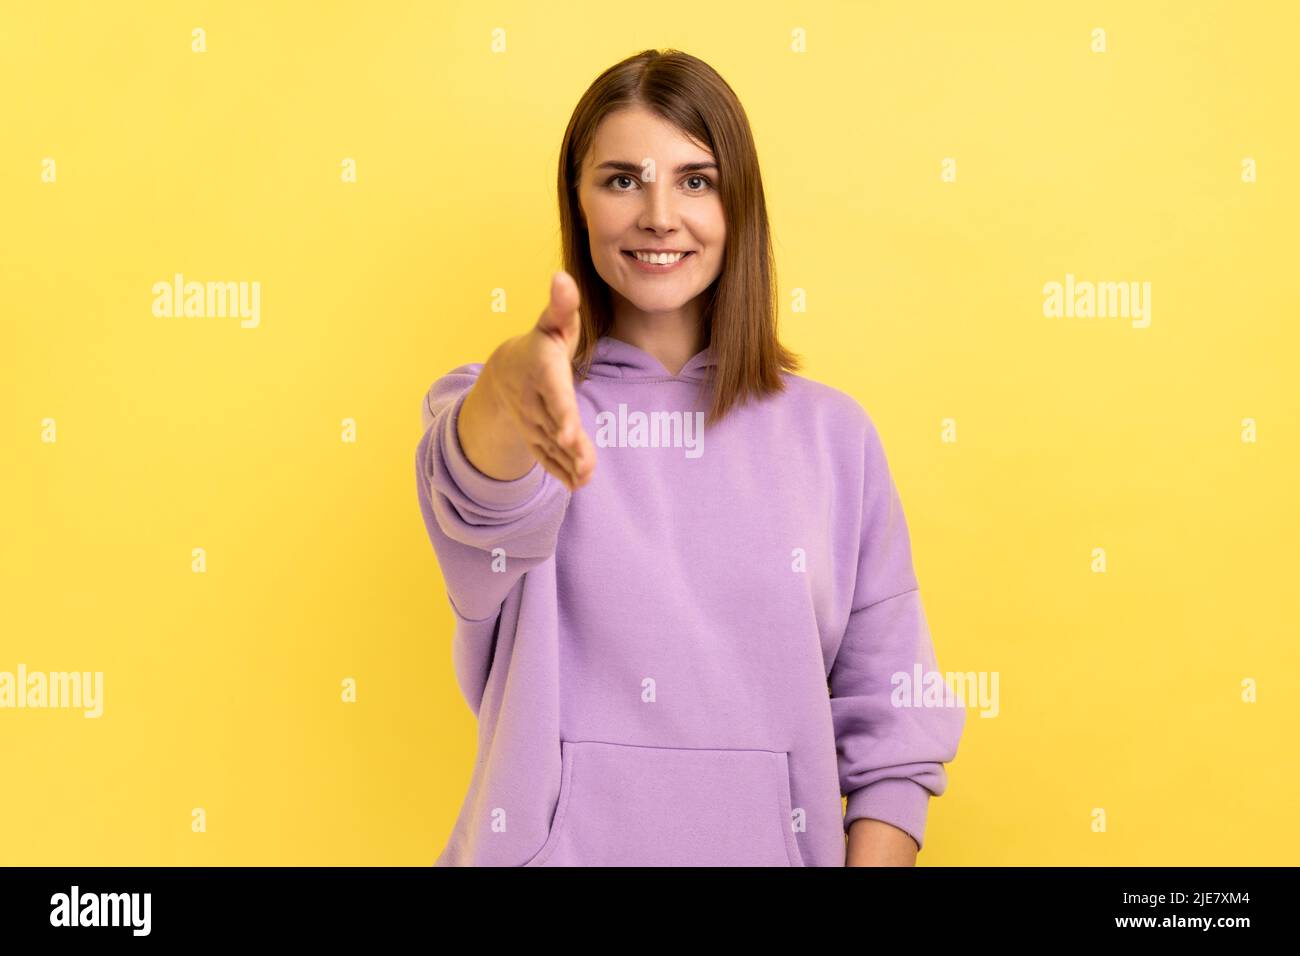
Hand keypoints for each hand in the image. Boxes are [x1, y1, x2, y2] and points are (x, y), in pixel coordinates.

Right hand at [481, 271, 595, 491]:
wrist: (505, 373)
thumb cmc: (540, 345)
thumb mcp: (551, 324)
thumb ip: (561, 305)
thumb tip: (563, 276)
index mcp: (541, 370)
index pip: (553, 393)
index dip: (560, 412)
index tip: (568, 431)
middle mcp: (533, 399)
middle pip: (553, 425)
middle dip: (569, 446)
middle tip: (586, 465)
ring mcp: (532, 422)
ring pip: (551, 445)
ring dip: (568, 463)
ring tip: (586, 477)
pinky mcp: (535, 437)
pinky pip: (547, 457)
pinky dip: (561, 471)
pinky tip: (580, 483)